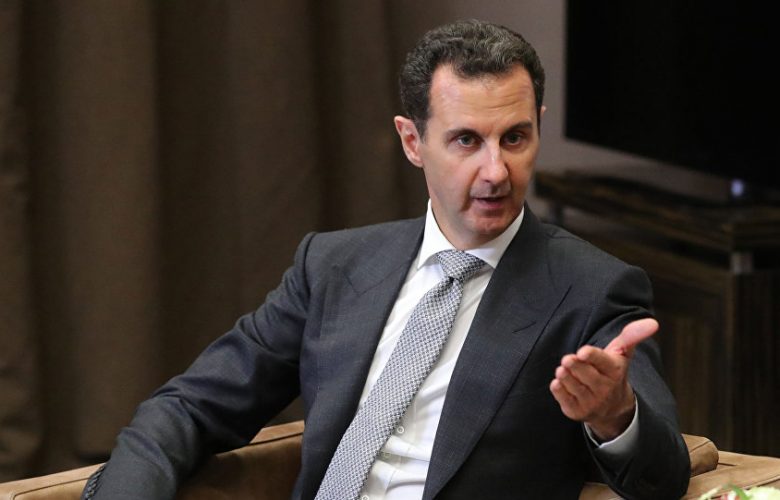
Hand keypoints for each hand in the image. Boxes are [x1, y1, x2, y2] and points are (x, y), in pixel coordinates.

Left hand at [549, 318, 658, 440]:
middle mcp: (605, 388)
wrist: (613, 408)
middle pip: (583, 372)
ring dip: (563, 374)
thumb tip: (653, 322)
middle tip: (567, 359)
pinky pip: (562, 397)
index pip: (602, 361)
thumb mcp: (622, 353)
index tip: (582, 352)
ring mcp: (591, 402)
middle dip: (572, 363)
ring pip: (571, 384)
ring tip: (563, 369)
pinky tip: (559, 382)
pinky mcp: (577, 412)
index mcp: (615, 371)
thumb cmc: (612, 372)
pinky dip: (558, 388)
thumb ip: (632, 335)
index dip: (591, 356)